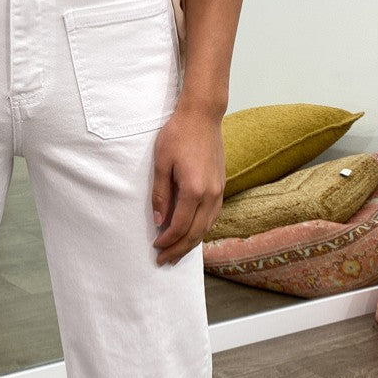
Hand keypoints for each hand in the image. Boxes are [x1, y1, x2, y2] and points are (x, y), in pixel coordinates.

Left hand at [151, 99, 226, 264]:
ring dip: (191, 243)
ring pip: (206, 227)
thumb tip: (158, 221)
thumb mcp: (161, 163)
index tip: (155, 248)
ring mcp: (219, 191)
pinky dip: (202, 230)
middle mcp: (210, 194)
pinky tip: (192, 234)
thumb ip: (160, 194)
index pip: (180, 226)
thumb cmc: (178, 135)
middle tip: (164, 261)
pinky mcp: (221, 186)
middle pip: (195, 233)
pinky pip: (213, 216)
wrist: (202, 116)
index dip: (167, 241)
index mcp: (194, 190)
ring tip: (177, 253)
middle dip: (178, 250)